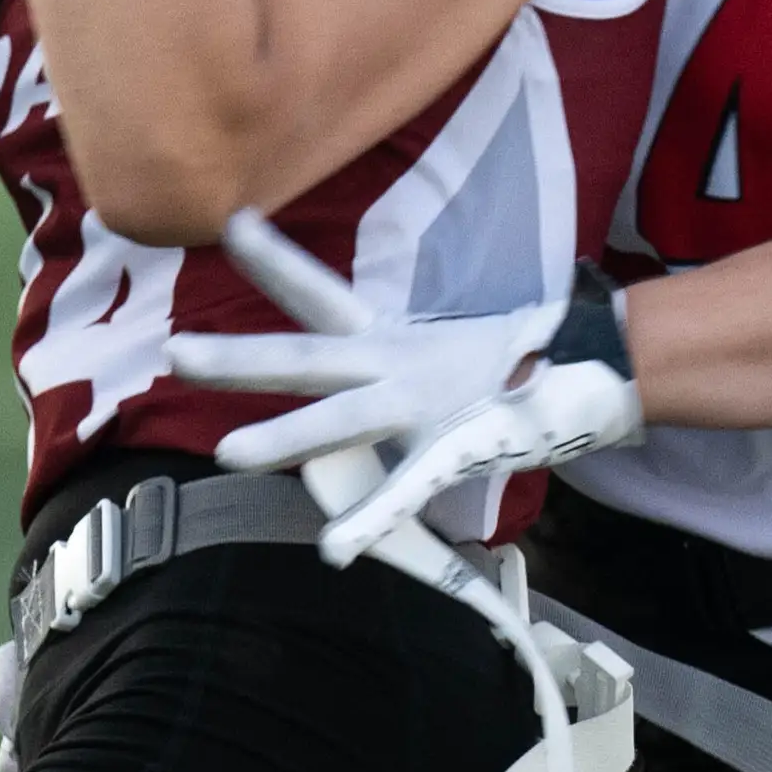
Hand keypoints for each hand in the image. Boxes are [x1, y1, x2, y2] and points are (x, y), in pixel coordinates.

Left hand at [170, 214, 645, 566]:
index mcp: (390, 341)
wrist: (596, 368)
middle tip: (174, 352)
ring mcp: (425, 406)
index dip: (274, 260)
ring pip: (344, 419)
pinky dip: (370, 520)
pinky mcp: (458, 448)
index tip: (230, 221)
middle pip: (306, 356)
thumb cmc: (513, 367)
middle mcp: (396, 365)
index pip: (319, 293)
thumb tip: (364, 371)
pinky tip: (333, 550)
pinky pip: (407, 490)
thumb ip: (391, 369)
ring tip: (227, 455)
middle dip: (240, 360)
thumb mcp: (439, 361)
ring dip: (287, 438)